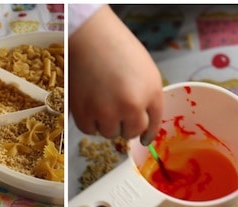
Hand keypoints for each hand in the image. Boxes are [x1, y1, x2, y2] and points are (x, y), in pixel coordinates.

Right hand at [69, 5, 163, 145]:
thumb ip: (147, 96)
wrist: (89, 37)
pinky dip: (89, 121)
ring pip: (110, 133)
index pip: (153, 124)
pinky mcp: (84, 113)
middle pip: (131, 132)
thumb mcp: (145, 70)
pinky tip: (89, 105)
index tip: (143, 139)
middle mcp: (132, 106)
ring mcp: (107, 111)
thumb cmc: (117, 47)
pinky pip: (89, 130)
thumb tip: (142, 119)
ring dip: (106, 123)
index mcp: (151, 93)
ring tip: (101, 102)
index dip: (148, 134)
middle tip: (116, 111)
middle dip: (126, 125)